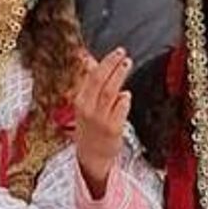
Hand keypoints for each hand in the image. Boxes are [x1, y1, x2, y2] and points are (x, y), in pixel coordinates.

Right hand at [72, 46, 132, 196]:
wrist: (91, 157)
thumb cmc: (90, 128)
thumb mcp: (85, 104)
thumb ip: (90, 83)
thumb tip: (88, 60)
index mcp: (80, 101)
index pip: (92, 76)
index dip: (105, 62)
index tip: (116, 52)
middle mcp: (88, 109)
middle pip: (100, 81)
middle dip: (112, 64)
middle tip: (123, 53)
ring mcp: (100, 119)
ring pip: (111, 92)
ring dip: (119, 76)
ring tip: (127, 64)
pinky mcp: (113, 129)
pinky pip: (120, 110)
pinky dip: (124, 100)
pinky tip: (126, 95)